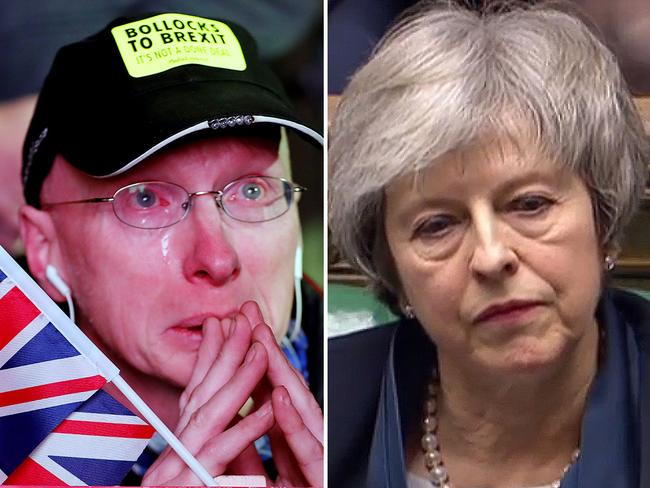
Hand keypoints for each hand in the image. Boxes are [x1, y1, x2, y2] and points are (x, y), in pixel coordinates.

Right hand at [143, 313, 272, 484]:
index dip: (211, 357)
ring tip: (261, 351)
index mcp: (178, 449)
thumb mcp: (193, 476)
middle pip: (201, 395)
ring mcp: (178, 471)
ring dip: (238, 381)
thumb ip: (208, 452)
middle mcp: (174, 454)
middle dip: (225, 353)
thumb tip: (225, 423)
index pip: (195, 394)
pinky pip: (219, 459)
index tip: (224, 324)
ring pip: (210, 417)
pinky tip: (265, 411)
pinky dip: (244, 432)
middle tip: (243, 318)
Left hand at [242, 301, 323, 486]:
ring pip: (300, 412)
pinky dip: (293, 423)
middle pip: (285, 394)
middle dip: (265, 352)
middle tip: (249, 315)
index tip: (235, 330)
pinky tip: (279, 397)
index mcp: (291, 447)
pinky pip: (307, 452)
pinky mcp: (322, 478)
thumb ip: (252, 455)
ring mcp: (319, 460)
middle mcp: (308, 447)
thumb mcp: (267, 479)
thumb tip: (235, 425)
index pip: (269, 398)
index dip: (251, 363)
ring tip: (260, 341)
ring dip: (279, 375)